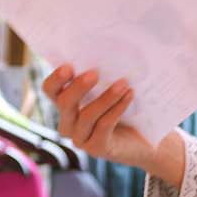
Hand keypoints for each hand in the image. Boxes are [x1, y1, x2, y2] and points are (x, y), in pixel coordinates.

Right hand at [42, 64, 185, 184]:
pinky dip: (117, 109)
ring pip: (86, 115)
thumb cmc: (127, 108)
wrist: (146, 139)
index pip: (50, 90)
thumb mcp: (113, 87)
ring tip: (124, 83)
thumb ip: (104, 74)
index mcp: (67, 104)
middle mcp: (68, 123)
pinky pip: (103, 126)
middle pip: (64, 103)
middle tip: (95, 73)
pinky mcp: (97, 148)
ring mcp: (81, 138)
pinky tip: (130, 95)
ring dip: (106, 97)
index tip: (69, 66)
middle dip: (78, 87)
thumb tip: (108, 47)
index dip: (56, 79)